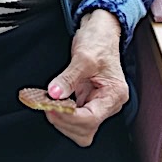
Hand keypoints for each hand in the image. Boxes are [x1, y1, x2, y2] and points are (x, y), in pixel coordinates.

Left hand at [45, 9, 128, 145]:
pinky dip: (61, 113)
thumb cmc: (99, 40)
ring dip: (62, 119)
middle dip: (65, 121)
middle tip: (47, 105)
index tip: (51, 107)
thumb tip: (54, 94)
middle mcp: (108, 103)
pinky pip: (74, 116)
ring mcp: (97, 103)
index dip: (69, 116)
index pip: (92, 118)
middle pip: (86, 130)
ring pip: (80, 128)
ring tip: (48, 103)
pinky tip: (52, 103)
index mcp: (114, 94)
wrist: (100, 31)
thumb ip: (68, 77)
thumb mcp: (84, 57)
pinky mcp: (87, 100)